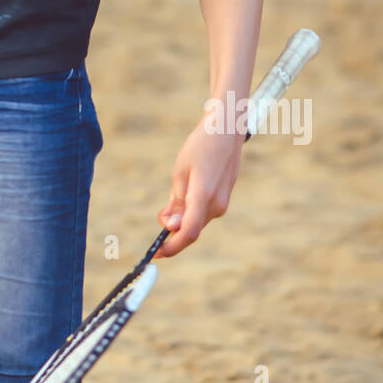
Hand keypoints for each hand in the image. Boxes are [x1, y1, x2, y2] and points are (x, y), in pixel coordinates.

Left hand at [153, 115, 243, 257]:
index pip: (188, 233)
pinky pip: (204, 212)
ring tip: (174, 193)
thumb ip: (176, 202)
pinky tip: (186, 192)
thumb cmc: (200, 146)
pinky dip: (191, 210)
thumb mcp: (180, 171)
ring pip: (197, 220)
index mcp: (204, 196)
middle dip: (173, 229)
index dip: (172, 247)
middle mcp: (217, 205)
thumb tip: (170, 227)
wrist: (226, 129)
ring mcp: (223, 202)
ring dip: (182, 217)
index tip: (156, 253)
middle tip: (161, 214)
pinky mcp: (224, 198)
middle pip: (191, 229)